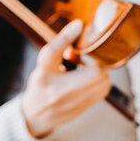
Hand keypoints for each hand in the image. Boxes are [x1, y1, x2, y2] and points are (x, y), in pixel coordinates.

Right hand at [21, 20, 110, 137]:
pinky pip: (102, 91)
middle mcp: (70, 97)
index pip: (91, 68)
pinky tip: (85, 80)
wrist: (35, 115)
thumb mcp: (45, 61)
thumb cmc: (40, 85)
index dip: (93, 55)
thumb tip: (79, 24)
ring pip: (104, 84)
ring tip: (83, 69)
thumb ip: (61, 42)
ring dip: (98, 73)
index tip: (86, 45)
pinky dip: (98, 82)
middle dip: (96, 64)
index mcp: (58, 84)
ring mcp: (80, 105)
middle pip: (101, 76)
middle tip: (84, 59)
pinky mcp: (87, 109)